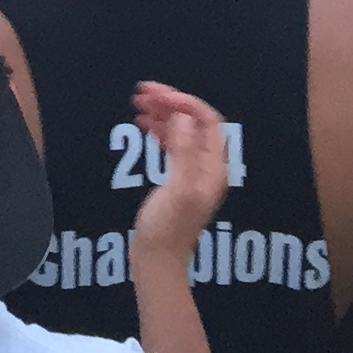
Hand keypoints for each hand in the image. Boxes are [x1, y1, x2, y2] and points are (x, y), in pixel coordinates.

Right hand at [126, 81, 232, 253]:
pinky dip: (158, 130)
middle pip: (193, 123)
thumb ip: (184, 151)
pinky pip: (171, 144)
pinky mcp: (176, 179)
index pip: (207, 121)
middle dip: (170, 103)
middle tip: (143, 92)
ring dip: (162, 114)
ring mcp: (191, 173)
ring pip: (181, 131)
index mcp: (213, 169)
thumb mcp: (178, 188)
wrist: (156, 260)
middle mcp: (206, 168)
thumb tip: (183, 116)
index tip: (158, 96)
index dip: (185, 103)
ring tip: (138, 103)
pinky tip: (143, 124)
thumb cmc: (168, 227)